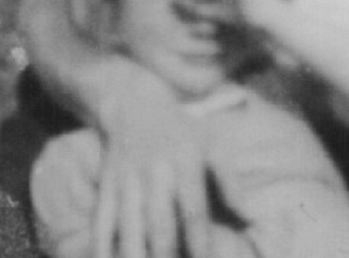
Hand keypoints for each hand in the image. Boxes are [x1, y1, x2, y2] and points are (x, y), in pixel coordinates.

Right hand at [90, 68, 213, 257]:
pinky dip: (100, 248)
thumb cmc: (181, 131)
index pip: (193, 211)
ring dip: (133, 255)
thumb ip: (230, 183)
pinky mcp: (106, 189)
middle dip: (165, 256)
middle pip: (159, 225)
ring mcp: (127, 183)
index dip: (199, 241)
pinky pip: (101, 224)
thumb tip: (248, 218)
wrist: (134, 105)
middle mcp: (155, 175)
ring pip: (128, 229)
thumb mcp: (212, 146)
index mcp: (185, 164)